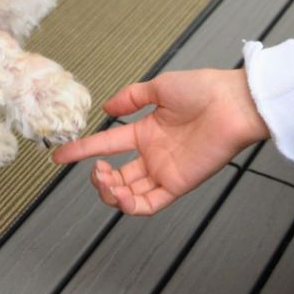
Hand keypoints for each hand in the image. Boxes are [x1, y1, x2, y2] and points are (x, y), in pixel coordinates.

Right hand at [52, 68, 268, 215]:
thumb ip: (130, 98)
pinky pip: (150, 204)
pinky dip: (131, 206)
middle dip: (98, 178)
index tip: (59, 155)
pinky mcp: (178, 184)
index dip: (82, 150)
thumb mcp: (159, 87)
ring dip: (110, 192)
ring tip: (105, 180)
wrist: (234, 104)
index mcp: (146, 131)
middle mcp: (152, 154)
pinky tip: (119, 195)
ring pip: (129, 194)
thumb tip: (106, 106)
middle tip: (94, 170)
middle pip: (116, 176)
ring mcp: (164, 171)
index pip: (107, 144)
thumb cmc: (203, 90)